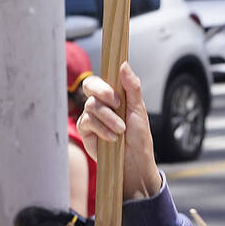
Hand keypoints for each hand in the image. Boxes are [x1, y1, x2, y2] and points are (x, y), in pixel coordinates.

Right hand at [77, 62, 161, 200]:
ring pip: (91, 105)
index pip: (101, 79)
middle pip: (90, 86)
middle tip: (118, 104)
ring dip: (109, 117)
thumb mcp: (138, 109)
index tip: (117, 92)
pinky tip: (112, 137)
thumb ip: (131, 87)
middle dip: (104, 92)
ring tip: (121, 130)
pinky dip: (102, 128)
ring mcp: (91, 117)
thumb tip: (124, 64)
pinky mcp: (85, 131)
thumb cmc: (139, 136)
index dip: (105, 81)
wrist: (135, 161)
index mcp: (114, 96)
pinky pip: (86, 121)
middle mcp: (100, 104)